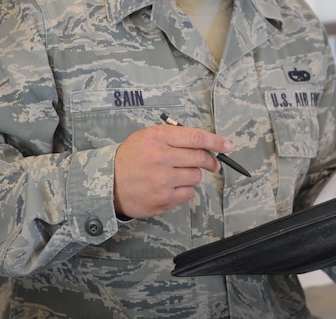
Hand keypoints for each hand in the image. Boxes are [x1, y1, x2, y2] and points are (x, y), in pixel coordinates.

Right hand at [113, 124, 232, 218]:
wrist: (109, 182)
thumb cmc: (131, 157)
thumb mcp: (149, 136)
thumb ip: (176, 137)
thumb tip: (206, 143)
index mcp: (158, 137)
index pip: (196, 138)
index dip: (216, 141)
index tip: (227, 145)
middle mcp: (161, 157)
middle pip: (201, 158)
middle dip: (211, 160)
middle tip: (212, 163)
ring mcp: (162, 180)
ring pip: (196, 177)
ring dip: (193, 175)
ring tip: (177, 174)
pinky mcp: (163, 198)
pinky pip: (189, 193)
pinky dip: (185, 189)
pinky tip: (171, 186)